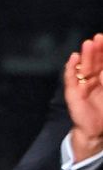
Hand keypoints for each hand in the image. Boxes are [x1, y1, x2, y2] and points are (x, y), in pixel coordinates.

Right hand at [66, 33, 102, 162]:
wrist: (96, 132)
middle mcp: (93, 80)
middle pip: (95, 62)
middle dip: (97, 50)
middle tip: (99, 38)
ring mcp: (82, 85)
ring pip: (84, 67)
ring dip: (86, 55)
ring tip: (88, 43)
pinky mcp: (72, 92)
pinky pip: (70, 77)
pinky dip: (71, 67)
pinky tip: (74, 58)